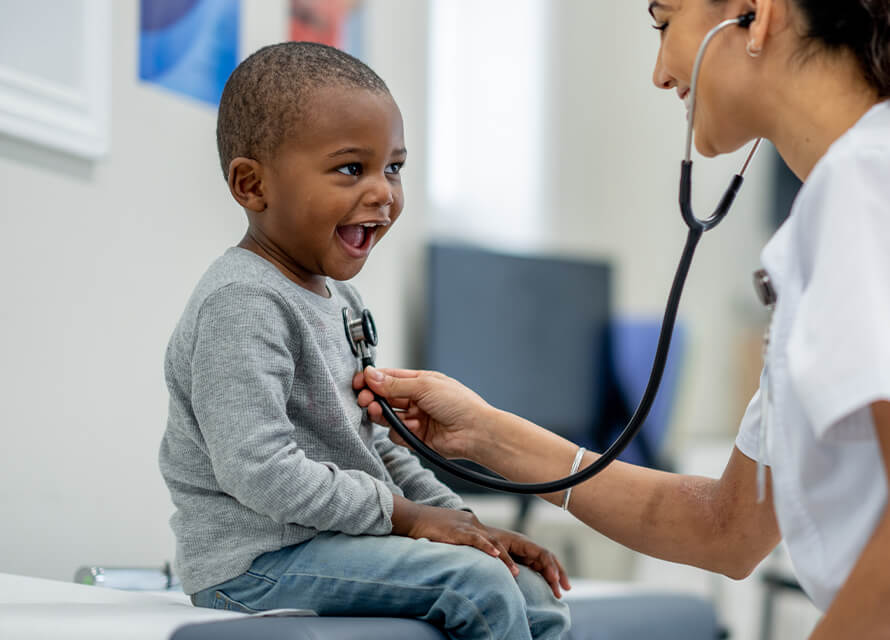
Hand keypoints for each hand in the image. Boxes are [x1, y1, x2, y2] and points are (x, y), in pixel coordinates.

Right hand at [353, 367, 491, 459]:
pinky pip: (397, 435)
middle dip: (373, 398)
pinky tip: (412, 428)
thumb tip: (371, 375)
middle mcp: (417, 399)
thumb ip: (394, 384)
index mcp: (420, 382)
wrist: (475, 432)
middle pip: (385, 397)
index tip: (358, 383)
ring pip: (388, 416)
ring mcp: (416, 419)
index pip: (389, 378)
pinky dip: (400, 431)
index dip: (372, 380)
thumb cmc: (459, 404)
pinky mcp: (416, 437)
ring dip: (382, 414)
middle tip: (364, 399)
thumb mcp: (424, 386)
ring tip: (379, 412)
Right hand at [390, 496, 519, 576]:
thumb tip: (463, 562)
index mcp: (470, 524)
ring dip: (504, 558)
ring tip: (515, 572)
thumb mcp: (446, 536)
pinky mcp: (456, 530)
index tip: (514, 568)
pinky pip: (475, 539)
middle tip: (520, 574)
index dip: (504, 554)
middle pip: (496, 540)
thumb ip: (458, 545)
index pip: (492, 539)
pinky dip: (486, 547)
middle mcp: (471, 523)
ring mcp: (464, 526)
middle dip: (510, 558)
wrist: (410, 517)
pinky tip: (496, 555)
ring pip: (490, 541)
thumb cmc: (425, 529)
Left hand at [485, 526, 570, 598]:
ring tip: (560, 593)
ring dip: (555, 578)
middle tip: (566, 589)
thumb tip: (516, 573)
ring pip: (546, 565)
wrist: (478, 535)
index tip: (554, 579)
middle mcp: (528, 548)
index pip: (543, 554)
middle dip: (559, 573)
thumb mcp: (496, 548)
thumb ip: (506, 560)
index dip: (550, 566)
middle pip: (549, 559)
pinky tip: (550, 588)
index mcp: (523, 542)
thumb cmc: (487, 540)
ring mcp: (527, 554)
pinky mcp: (524, 561)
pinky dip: (546, 578)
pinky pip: (539, 569)